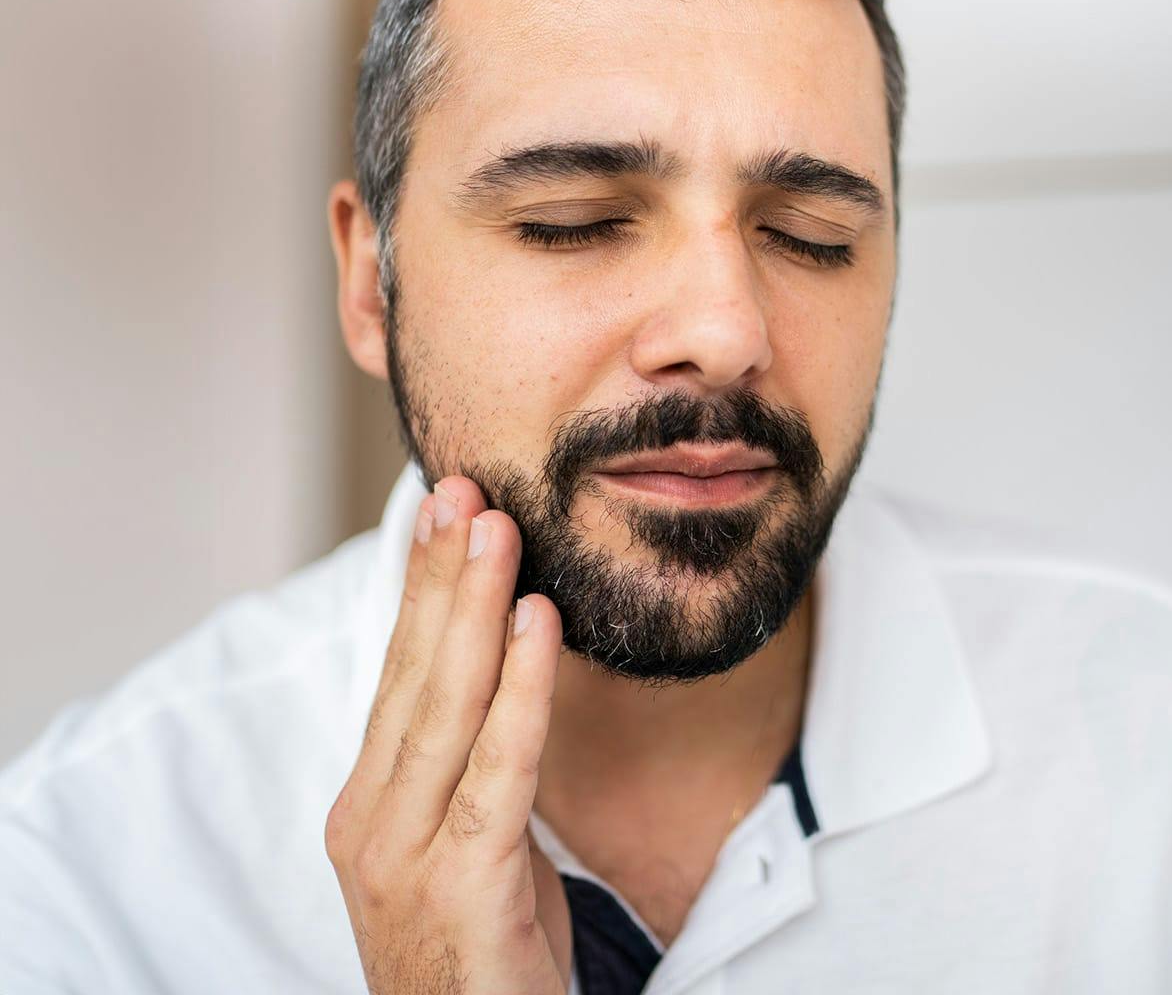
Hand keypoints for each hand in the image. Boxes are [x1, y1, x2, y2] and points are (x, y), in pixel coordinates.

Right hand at [325, 476, 570, 993]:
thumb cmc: (478, 949)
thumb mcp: (468, 841)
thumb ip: (472, 763)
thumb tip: (503, 673)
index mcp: (368, 805)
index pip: (397, 676)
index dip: (421, 591)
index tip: (440, 515)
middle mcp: (372, 822)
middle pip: (414, 674)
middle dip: (441, 575)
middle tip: (461, 488)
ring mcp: (407, 855)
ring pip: (447, 706)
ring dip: (474, 606)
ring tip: (496, 526)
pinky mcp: (463, 883)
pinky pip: (500, 767)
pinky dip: (522, 688)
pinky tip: (538, 623)